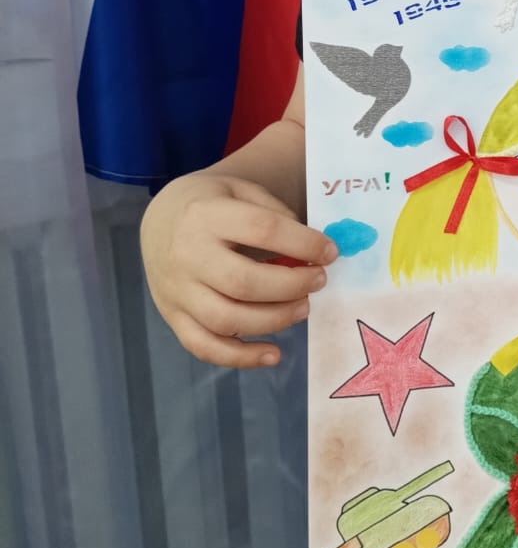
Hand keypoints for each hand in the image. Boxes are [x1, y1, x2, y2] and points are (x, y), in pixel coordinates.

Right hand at [141, 172, 336, 369]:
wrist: (157, 217)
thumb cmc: (211, 203)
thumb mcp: (240, 190)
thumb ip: (275, 214)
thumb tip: (314, 249)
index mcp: (207, 215)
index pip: (262, 230)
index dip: (303, 242)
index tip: (330, 252)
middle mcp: (187, 255)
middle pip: (243, 282)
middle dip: (291, 286)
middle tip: (318, 281)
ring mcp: (177, 291)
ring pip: (226, 320)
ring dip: (274, 320)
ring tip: (303, 308)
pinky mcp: (173, 317)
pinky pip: (204, 346)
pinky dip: (241, 358)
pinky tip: (274, 354)